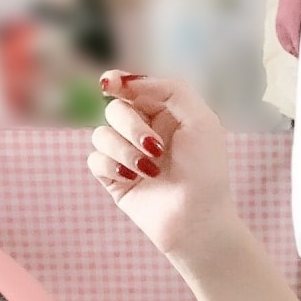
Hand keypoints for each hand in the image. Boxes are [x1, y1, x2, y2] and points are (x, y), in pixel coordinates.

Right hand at [87, 72, 237, 262]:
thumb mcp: (201, 120)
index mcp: (167, 115)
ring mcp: (127, 155)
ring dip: (124, 150)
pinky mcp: (114, 178)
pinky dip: (112, 166)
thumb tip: (126, 81)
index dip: (119, 83)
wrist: (197, 220)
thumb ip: (170, 89)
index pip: (134, 89)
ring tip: (150, 170)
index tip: (109, 84)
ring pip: (101, 134)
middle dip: (131, 126)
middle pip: (115, 109)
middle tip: (156, 148)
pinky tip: (133, 178)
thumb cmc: (206, 171)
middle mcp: (145, 132)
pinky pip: (94, 159)